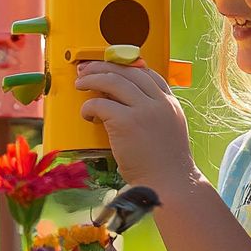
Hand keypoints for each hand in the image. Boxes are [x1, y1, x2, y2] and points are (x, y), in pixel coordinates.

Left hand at [74, 60, 195, 190]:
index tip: (109, 68)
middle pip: (127, 71)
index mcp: (170, 103)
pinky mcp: (127, 122)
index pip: (147, 73)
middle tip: (86, 70)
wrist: (169, 184)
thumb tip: (125, 103)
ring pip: (112, 81)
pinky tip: (87, 115)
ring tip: (80, 84)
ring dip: (92, 79)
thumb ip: (154, 114)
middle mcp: (159, 102)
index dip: (125, 67)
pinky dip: (89, 106)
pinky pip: (100, 104)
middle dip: (103, 67)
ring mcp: (144, 110)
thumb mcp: (169, 130)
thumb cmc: (164, 165)